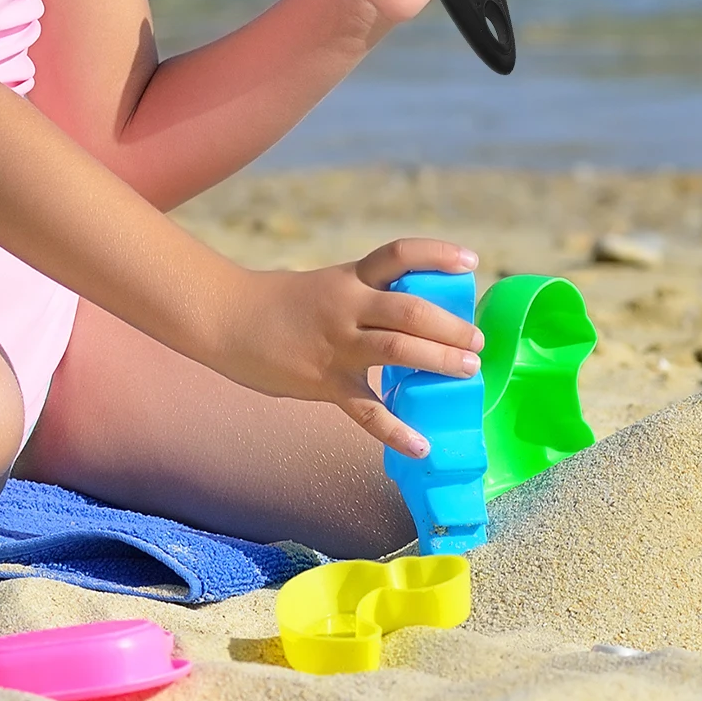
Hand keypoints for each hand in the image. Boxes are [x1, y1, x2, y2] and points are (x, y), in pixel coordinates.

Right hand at [212, 237, 483, 456]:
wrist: (226, 318)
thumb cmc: (278, 303)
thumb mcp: (326, 287)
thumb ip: (365, 301)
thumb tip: (415, 322)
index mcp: (350, 277)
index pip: (399, 255)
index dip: (437, 255)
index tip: (471, 262)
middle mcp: (347, 306)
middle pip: (410, 310)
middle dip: (451, 327)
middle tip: (476, 342)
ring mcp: (337, 345)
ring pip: (398, 350)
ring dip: (439, 361)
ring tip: (467, 372)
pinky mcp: (325, 382)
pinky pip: (367, 410)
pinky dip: (397, 431)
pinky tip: (423, 445)